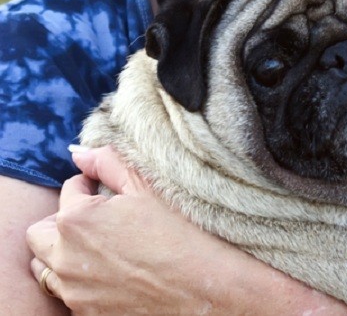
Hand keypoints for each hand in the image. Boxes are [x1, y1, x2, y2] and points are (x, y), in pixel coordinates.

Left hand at [27, 146, 346, 315]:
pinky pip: (63, 289)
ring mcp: (72, 289)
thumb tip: (78, 151)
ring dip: (62, 249)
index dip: (90, 184)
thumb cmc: (178, 233)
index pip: (69, 189)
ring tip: (98, 243)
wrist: (201, 288)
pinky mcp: (82, 311)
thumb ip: (107, 163)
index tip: (109, 190)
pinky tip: (106, 269)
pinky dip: (74, 276)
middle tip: (96, 216)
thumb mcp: (145, 188)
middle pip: (41, 231)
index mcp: (78, 218)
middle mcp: (65, 256)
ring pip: (45, 264)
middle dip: (63, 218)